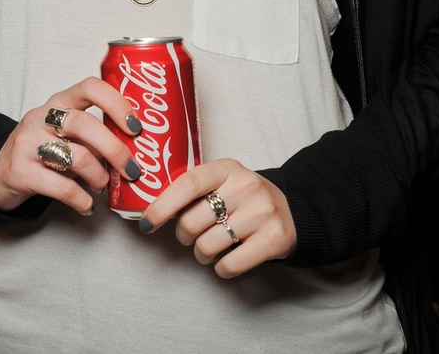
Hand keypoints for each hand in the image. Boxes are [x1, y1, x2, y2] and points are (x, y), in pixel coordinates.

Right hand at [0, 77, 141, 214]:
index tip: (136, 126)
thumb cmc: (42, 150)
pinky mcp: (20, 172)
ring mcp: (27, 143)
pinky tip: (87, 205)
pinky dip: (81, 199)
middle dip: (114, 148)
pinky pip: (60, 187)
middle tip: (132, 168)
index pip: (89, 87)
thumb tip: (137, 149)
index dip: (116, 103)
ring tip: (103, 186)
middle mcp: (41, 117)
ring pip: (74, 156)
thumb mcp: (65, 132)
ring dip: (98, 176)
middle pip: (83, 123)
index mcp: (59, 101)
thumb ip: (94, 133)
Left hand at [139, 158, 295, 277]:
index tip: (146, 223)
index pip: (188, 183)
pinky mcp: (273, 239)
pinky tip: (227, 258)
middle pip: (192, 222)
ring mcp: (261, 213)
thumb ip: (194, 188)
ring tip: (210, 246)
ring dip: (201, 254)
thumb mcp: (223, 181)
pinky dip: (221, 269)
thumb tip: (150, 208)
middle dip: (183, 235)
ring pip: (207, 247)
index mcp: (227, 168)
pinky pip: (229, 265)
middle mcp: (245, 186)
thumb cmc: (244, 198)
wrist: (292, 211)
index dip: (163, 205)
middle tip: (190, 235)